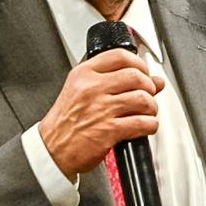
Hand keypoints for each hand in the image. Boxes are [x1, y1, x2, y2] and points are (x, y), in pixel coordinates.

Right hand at [39, 50, 166, 180]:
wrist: (52, 150)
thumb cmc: (66, 122)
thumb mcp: (81, 91)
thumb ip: (114, 81)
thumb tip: (154, 80)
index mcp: (84, 74)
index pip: (120, 56)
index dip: (139, 63)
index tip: (143, 72)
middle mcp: (92, 88)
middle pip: (136, 76)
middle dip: (148, 86)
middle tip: (147, 94)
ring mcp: (101, 109)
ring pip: (143, 99)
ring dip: (151, 107)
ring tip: (146, 112)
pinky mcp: (109, 130)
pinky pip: (143, 122)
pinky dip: (150, 125)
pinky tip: (144, 126)